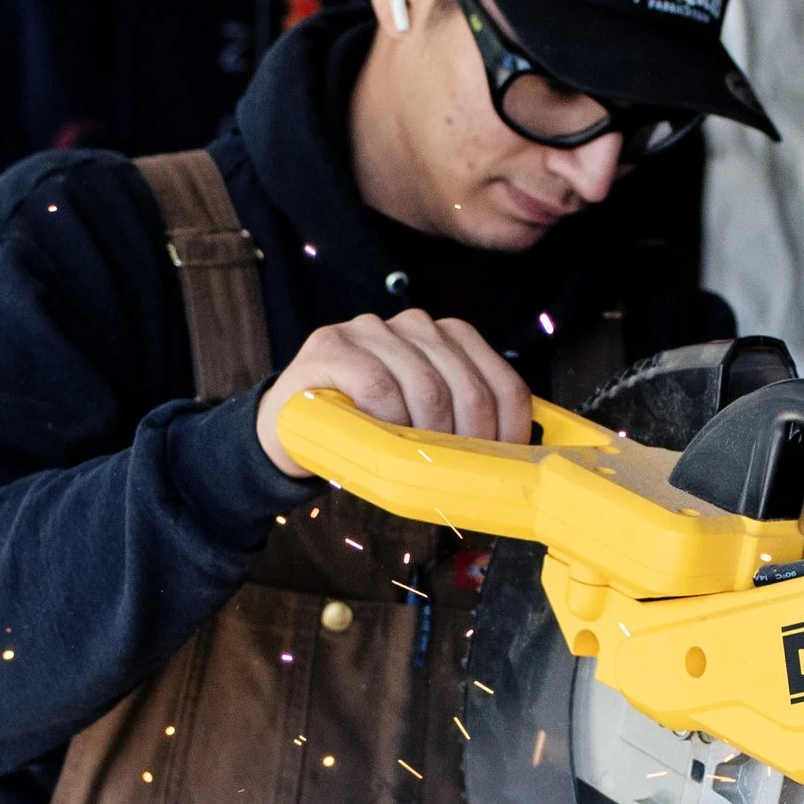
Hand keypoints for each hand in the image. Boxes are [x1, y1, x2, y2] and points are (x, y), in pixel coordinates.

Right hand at [256, 310, 531, 477]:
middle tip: (457, 478)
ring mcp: (371, 330)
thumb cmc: (366, 429)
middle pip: (468, 388)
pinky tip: (383, 441)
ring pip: (428, 388)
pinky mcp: (331, 345)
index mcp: (449, 338)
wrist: (287, 426)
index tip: (502, 467)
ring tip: (418, 466)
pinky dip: (389, 422)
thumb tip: (516, 461)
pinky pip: (379, 387)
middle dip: (470, 443)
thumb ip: (465, 424)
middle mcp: (415, 325)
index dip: (511, 431)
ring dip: (429, 438)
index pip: (502, 381)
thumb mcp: (424, 423)